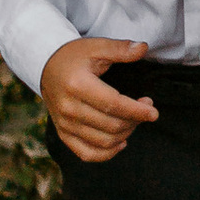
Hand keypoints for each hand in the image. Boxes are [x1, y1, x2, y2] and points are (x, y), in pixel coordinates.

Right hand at [41, 34, 157, 163]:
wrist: (46, 67)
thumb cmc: (74, 56)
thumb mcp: (96, 46)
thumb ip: (120, 48)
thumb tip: (143, 48)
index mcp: (77, 85)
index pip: (113, 105)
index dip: (137, 111)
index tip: (153, 111)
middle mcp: (69, 108)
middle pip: (111, 125)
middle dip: (135, 120)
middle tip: (145, 107)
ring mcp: (64, 124)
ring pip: (103, 142)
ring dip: (125, 134)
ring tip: (134, 120)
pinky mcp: (63, 134)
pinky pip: (86, 154)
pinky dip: (107, 153)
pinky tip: (121, 142)